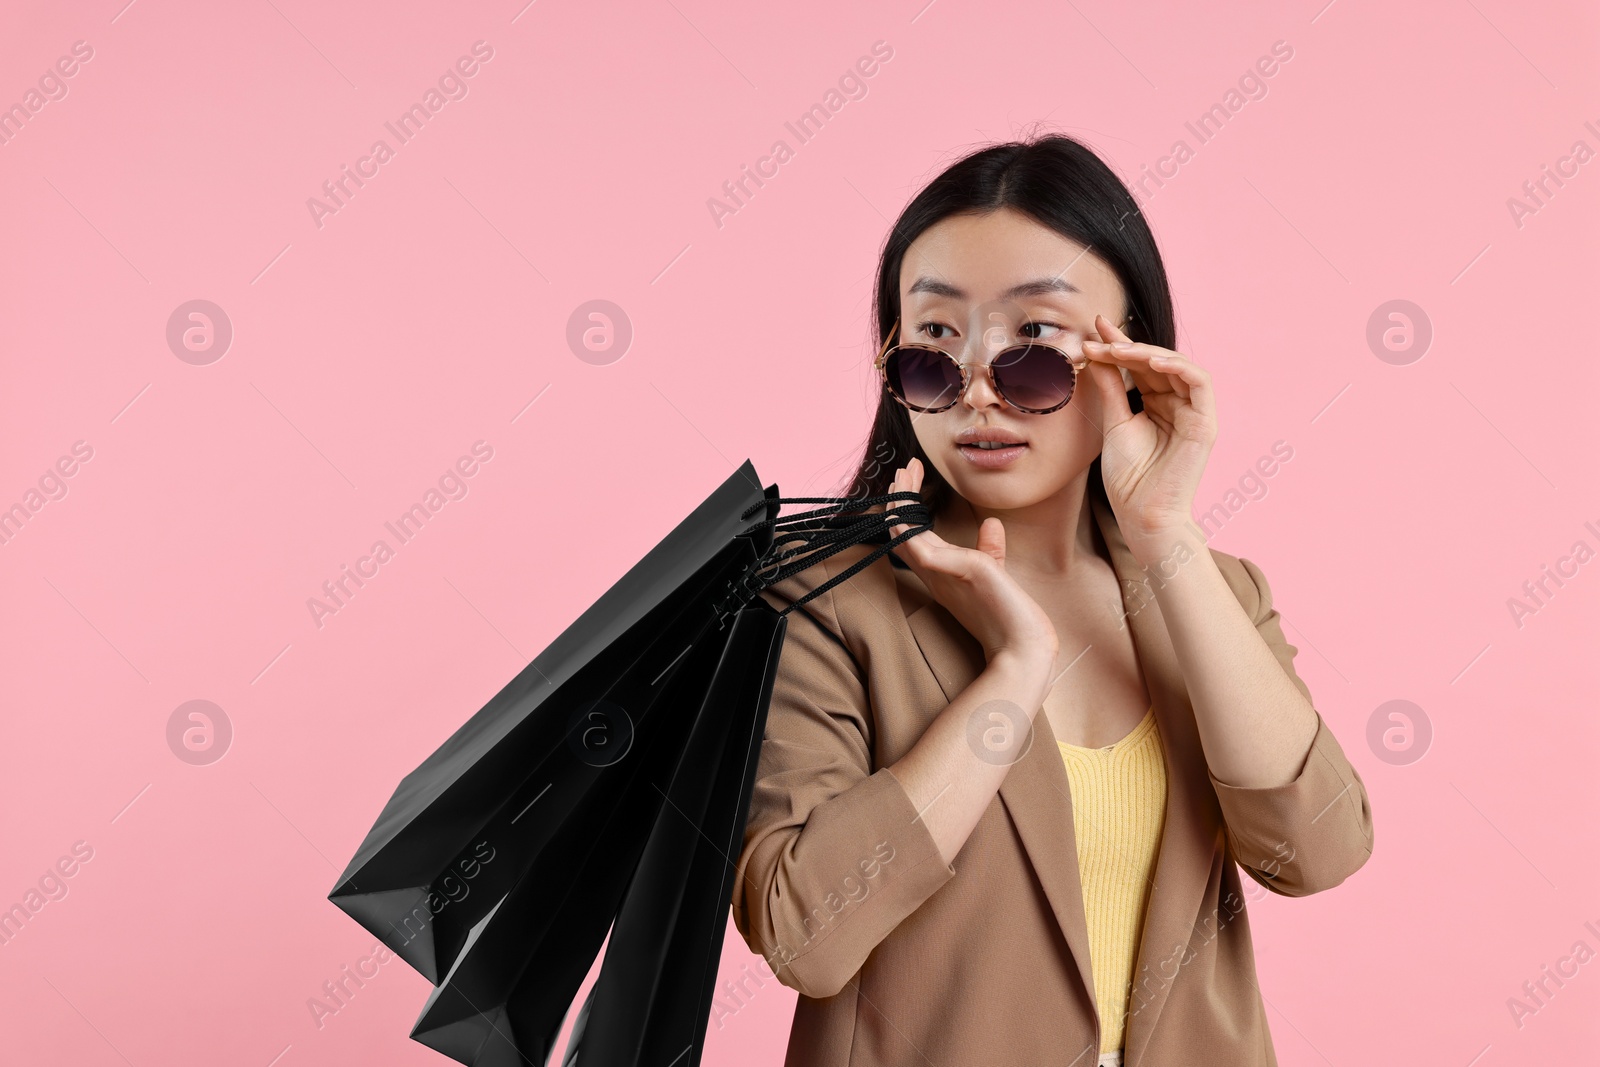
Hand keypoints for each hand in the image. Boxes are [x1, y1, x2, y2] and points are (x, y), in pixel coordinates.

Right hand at [886, 458, 1058, 664]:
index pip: (913, 537)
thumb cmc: (1010, 616)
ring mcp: (940, 574)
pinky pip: (919, 546)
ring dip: (901, 501)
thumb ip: (990, 550)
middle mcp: (934, 574)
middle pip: (902, 531)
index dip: (908, 509)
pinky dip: (907, 524)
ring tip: (905, 473)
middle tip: (904, 469)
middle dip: (900, 498)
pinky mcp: (954, 571)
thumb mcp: (996, 573)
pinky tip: (907, 501)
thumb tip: (990, 524)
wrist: (1024, 645)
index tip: (915, 477)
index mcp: (941, 574)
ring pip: (904, 532)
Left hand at [1079, 313, 1216, 549]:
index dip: (1118, 345)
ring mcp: (1193, 411)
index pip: (1139, 365)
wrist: (1142, 513)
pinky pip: (1200, 382)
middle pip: (1156, 361)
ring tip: (1119, 350)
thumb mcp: (1114, 422)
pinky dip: (1178, 366)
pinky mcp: (1206, 421)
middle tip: (1098, 339)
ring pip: (1177, 365)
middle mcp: (1177, 403)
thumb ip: (1109, 387)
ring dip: (1147, 353)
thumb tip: (1095, 353)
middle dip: (1126, 346)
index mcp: (1156, 403)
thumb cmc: (1129, 477)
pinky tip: (1151, 361)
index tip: (1093, 330)